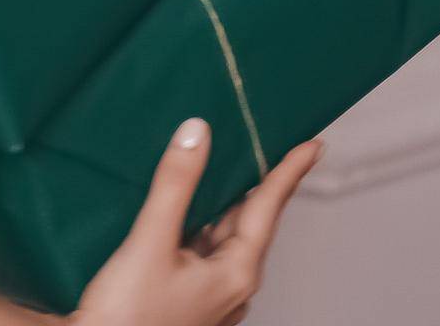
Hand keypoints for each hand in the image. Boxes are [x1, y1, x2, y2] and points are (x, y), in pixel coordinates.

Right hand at [65, 118, 322, 325]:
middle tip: (266, 142)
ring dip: (226, 198)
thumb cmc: (128, 318)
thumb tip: (197, 132)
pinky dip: (201, 217)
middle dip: (259, 181)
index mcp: (235, 274)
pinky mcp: (185, 295)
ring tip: (226, 161)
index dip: (288, 173)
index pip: (268, 209)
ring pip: (224, 234)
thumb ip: (175, 186)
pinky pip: (203, 246)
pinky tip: (185, 204)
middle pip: (251, 221)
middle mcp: (229, 285)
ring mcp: (208, 294)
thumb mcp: (151, 242)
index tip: (311, 145)